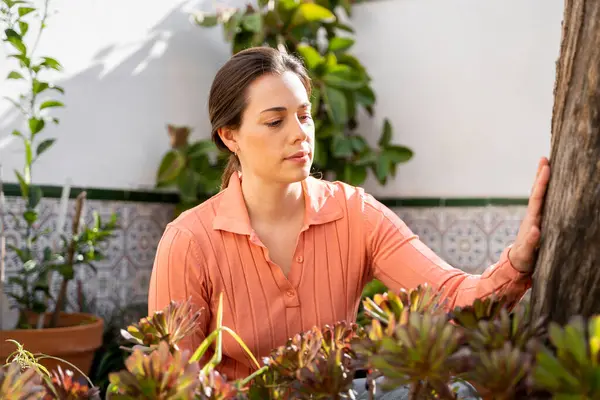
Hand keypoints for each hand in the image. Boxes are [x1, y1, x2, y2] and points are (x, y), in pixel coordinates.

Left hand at [508, 157, 549, 272]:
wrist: (518, 264)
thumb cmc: (523, 258)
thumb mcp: (526, 253)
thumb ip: (530, 242)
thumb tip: (535, 229)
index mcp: (531, 220)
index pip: (537, 198)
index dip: (541, 184)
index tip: (546, 168)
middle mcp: (532, 216)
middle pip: (537, 192)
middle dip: (540, 176)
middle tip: (544, 158)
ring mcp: (535, 217)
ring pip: (540, 195)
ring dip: (543, 180)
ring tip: (547, 165)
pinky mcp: (539, 220)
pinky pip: (544, 202)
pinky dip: (547, 191)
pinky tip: (552, 184)